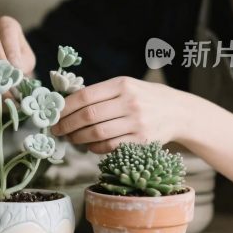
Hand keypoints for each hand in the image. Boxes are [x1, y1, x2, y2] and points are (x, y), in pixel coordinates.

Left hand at [50, 76, 190, 153]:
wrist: (178, 111)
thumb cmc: (143, 97)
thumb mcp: (126, 86)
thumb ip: (100, 93)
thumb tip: (65, 105)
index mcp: (122, 84)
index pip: (85, 96)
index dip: (65, 107)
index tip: (54, 114)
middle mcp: (130, 102)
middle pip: (88, 116)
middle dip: (67, 124)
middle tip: (56, 130)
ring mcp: (137, 123)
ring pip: (97, 133)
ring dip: (78, 138)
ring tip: (70, 137)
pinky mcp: (141, 141)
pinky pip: (109, 146)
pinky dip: (94, 147)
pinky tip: (88, 144)